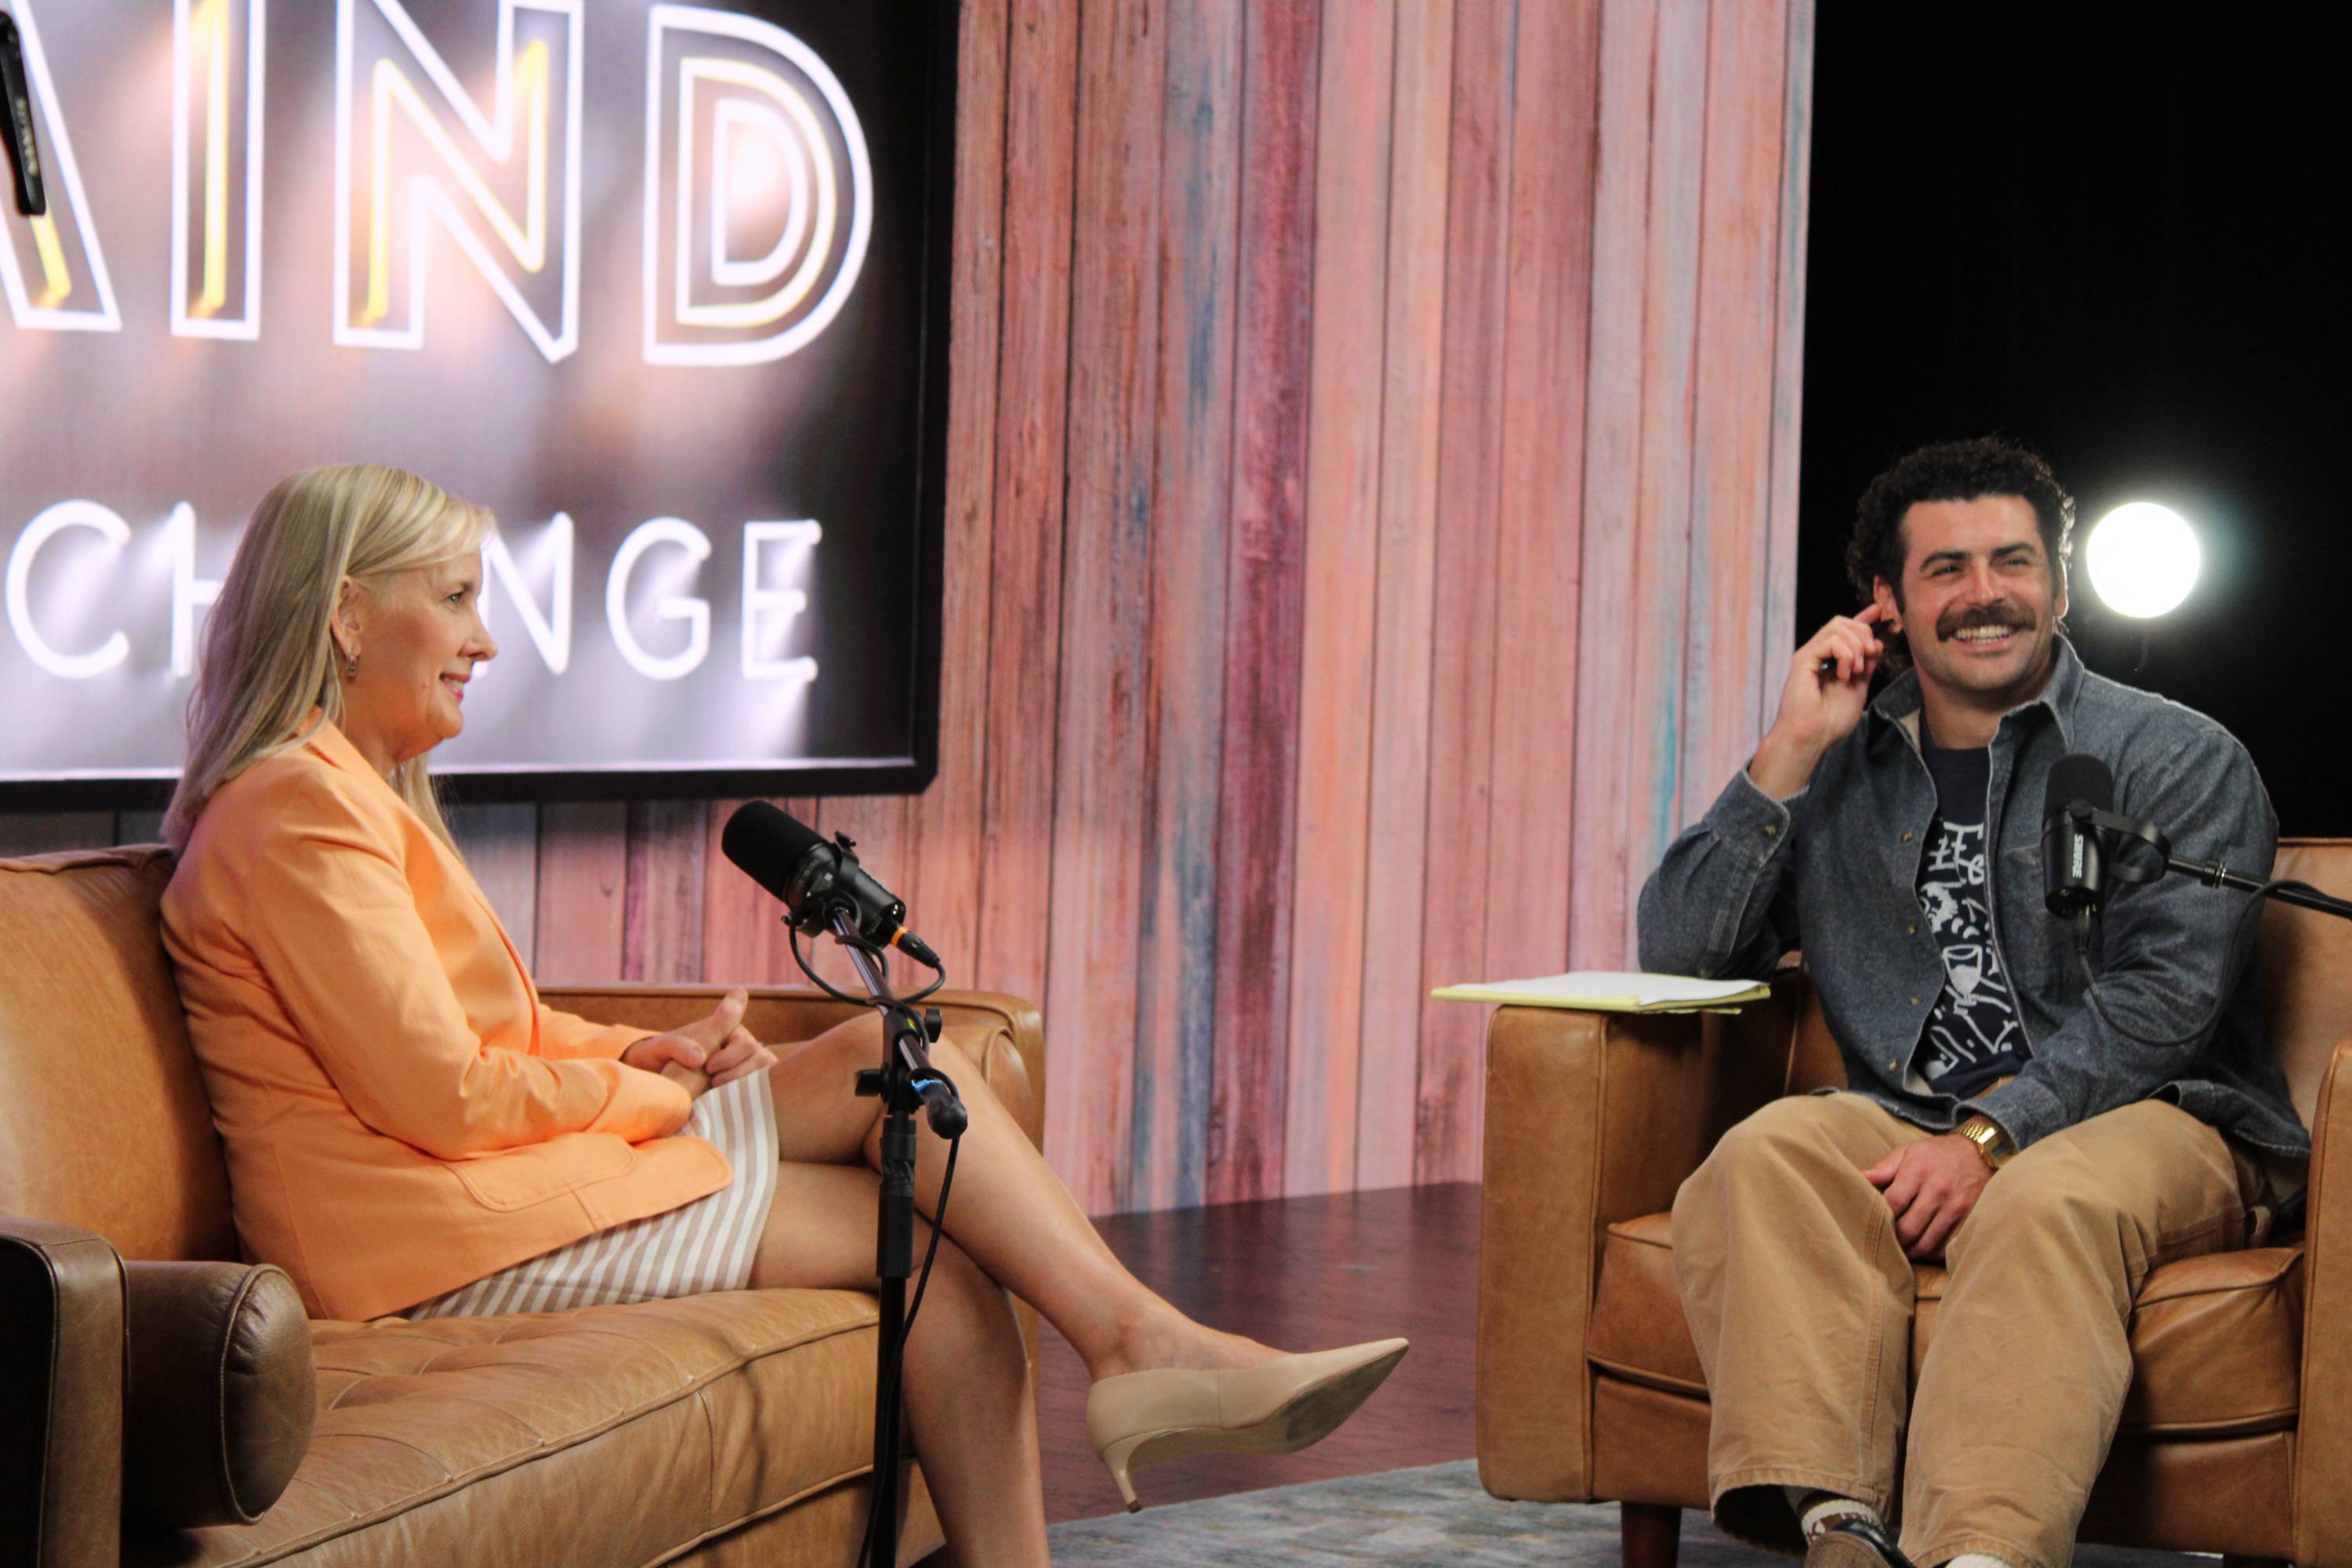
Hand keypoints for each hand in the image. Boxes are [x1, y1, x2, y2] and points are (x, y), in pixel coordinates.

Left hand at [622, 988, 776, 1096]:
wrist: (659, 1085)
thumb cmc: (660, 1060)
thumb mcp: (662, 1048)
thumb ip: (677, 1045)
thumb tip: (700, 1057)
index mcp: (727, 1030)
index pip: (745, 1042)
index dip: (730, 1057)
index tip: (708, 1067)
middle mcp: (742, 1047)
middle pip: (761, 1057)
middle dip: (737, 1072)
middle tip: (712, 1082)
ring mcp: (747, 1067)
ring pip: (765, 1076)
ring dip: (744, 1085)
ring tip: (719, 1093)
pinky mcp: (747, 1087)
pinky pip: (763, 1091)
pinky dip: (752, 1096)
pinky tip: (731, 1102)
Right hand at [1751, 604, 1889, 795]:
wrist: (1812, 737)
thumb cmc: (1830, 721)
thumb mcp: (1859, 689)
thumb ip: (1866, 667)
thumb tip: (1876, 644)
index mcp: (1830, 661)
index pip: (1846, 631)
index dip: (1863, 618)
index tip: (1879, 612)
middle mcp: (1818, 654)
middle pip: (1843, 622)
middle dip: (1864, 633)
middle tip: (1869, 656)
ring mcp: (1809, 655)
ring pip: (1838, 626)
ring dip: (1856, 646)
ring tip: (1856, 671)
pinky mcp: (1803, 660)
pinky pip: (1830, 640)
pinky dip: (1845, 654)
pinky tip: (1844, 674)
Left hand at [1863, 1132, 1991, 1259]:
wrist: (1977, 1153)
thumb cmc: (1934, 1154)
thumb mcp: (1907, 1152)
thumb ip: (1882, 1169)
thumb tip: (1857, 1180)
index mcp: (1919, 1171)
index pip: (1893, 1203)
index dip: (1880, 1218)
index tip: (1872, 1224)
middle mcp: (1939, 1190)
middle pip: (1909, 1228)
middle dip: (1894, 1241)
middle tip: (1885, 1244)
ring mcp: (1957, 1206)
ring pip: (1928, 1242)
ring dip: (1911, 1252)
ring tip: (1900, 1251)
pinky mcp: (1971, 1218)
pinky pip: (1948, 1246)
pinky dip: (1932, 1253)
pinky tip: (1922, 1249)